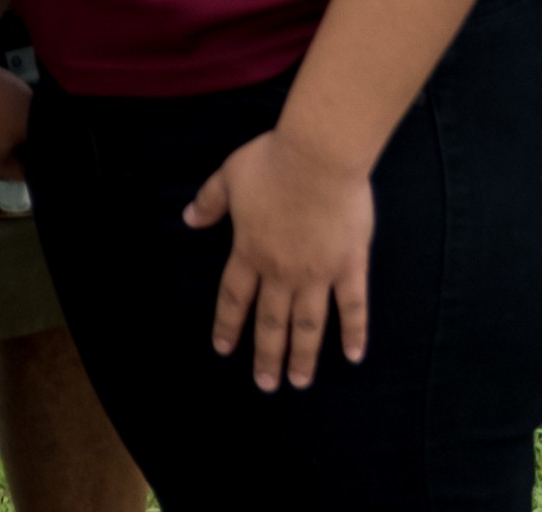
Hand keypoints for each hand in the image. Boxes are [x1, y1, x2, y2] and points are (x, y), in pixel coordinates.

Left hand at [184, 127, 376, 389]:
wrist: (319, 157)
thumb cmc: (272, 162)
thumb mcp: (229, 176)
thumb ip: (210, 202)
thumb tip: (187, 219)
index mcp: (250, 251)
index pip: (234, 297)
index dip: (228, 324)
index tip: (224, 349)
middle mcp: (281, 271)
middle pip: (271, 322)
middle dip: (266, 355)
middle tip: (265, 384)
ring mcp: (318, 273)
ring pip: (308, 325)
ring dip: (303, 356)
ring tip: (299, 382)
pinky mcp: (350, 266)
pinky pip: (353, 307)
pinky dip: (354, 333)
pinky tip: (353, 356)